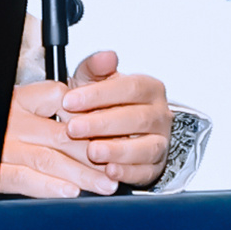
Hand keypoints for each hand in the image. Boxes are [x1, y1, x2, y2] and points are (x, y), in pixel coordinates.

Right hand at [0, 76, 114, 197]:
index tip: (116, 132)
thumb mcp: (46, 94)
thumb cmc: (19, 116)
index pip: (61, 100)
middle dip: (94, 155)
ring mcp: (3, 146)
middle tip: (118, 167)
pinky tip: (70, 191)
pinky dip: (49, 187)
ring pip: (48, 160)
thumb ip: (83, 77)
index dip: (90, 119)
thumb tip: (109, 57)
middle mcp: (13, 121)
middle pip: (61, 136)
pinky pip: (24, 179)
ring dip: (80, 175)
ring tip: (105, 184)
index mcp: (25, 98)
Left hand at [51, 48, 174, 190]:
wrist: (111, 132)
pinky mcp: (155, 167)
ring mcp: (160, 141)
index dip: (99, 94)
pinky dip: (128, 172)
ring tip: (92, 151)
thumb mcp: (94, 82)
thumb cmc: (103, 105)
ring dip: (118, 150)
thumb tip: (106, 56)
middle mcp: (160, 114)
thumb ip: (96, 68)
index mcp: (149, 88)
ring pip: (147, 147)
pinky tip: (110, 171)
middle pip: (138, 118)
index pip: (130, 87)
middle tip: (74, 128)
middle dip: (103, 124)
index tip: (70, 100)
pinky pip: (146, 171)